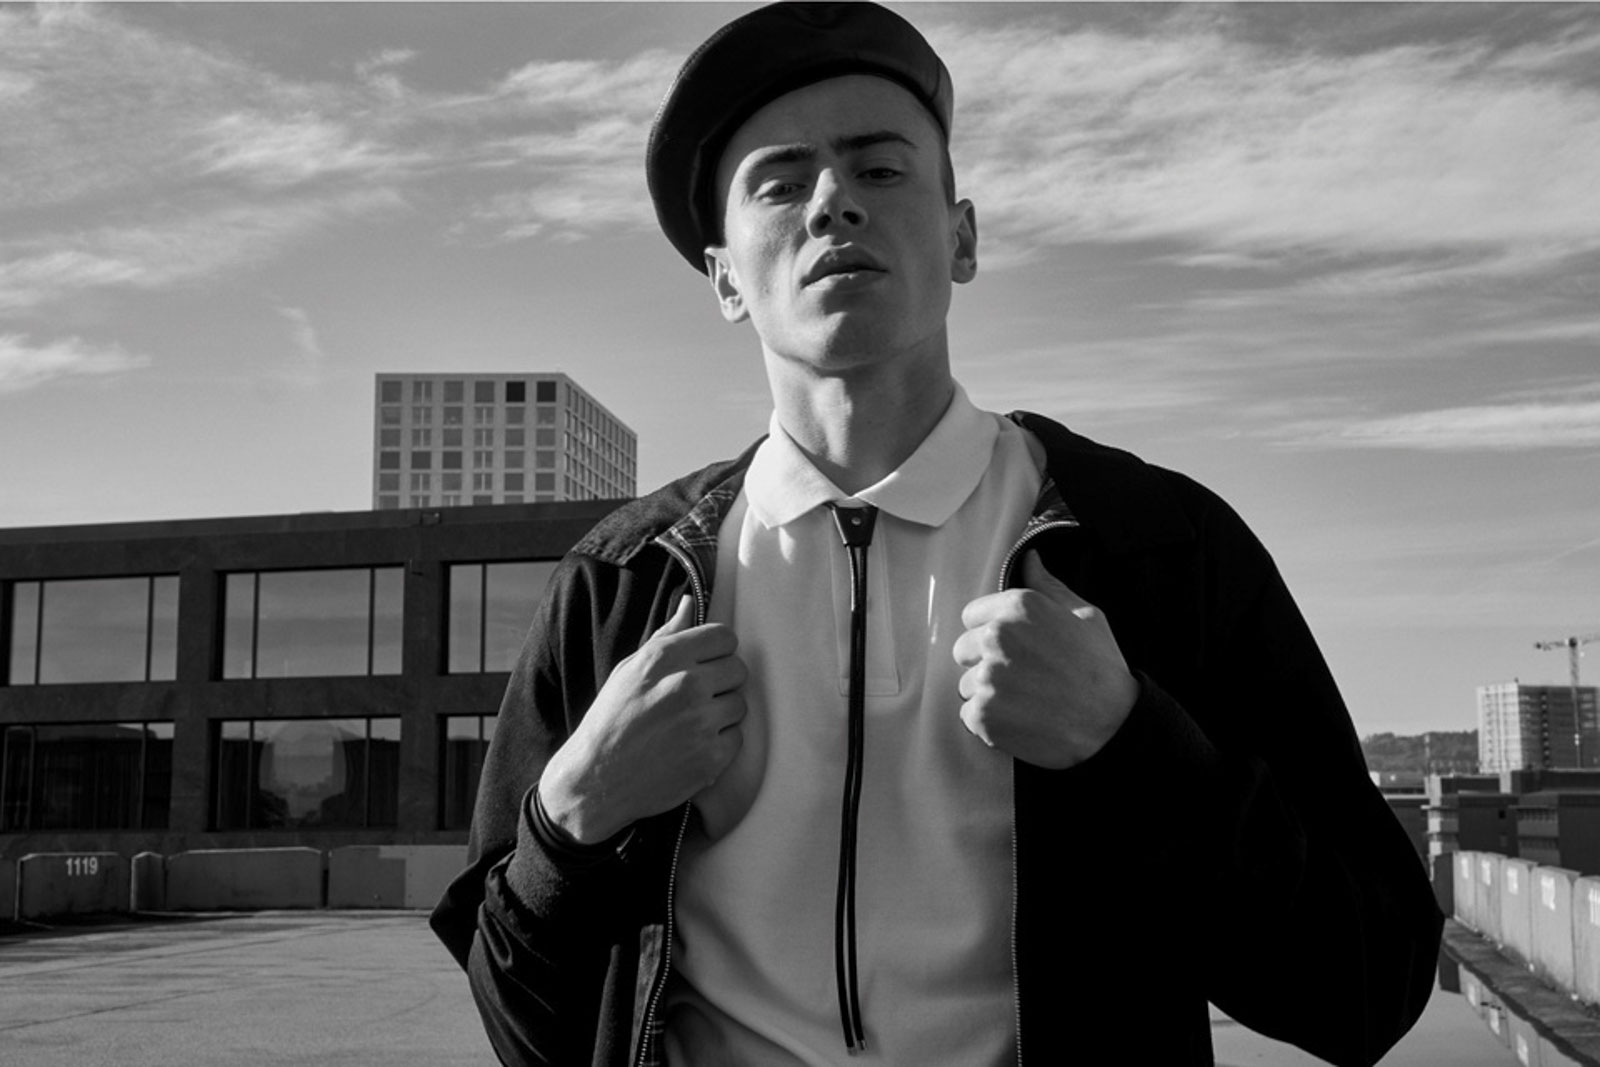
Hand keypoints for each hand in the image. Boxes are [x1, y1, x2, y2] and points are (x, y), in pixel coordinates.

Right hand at [539, 596, 747, 843]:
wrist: (596, 780)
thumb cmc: (610, 721)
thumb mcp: (629, 670)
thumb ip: (666, 637)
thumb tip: (691, 604)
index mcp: (665, 658)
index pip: (724, 636)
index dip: (717, 651)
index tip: (706, 664)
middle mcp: (686, 684)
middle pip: (738, 669)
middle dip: (722, 682)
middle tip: (697, 698)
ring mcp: (701, 722)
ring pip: (740, 704)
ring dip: (722, 714)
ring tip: (691, 724)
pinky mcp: (711, 757)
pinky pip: (736, 738)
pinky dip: (720, 744)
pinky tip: (692, 747)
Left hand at [952, 551, 1137, 767]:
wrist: (1114, 724)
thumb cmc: (1101, 668)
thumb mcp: (1084, 616)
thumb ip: (1048, 586)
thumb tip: (1029, 558)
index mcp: (1018, 607)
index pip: (972, 616)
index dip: (990, 632)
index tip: (1013, 649)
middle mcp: (996, 637)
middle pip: (963, 650)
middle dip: (983, 662)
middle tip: (1021, 677)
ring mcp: (987, 677)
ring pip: (966, 685)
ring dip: (988, 694)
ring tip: (1025, 700)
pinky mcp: (984, 714)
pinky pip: (969, 715)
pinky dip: (989, 722)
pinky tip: (1020, 719)